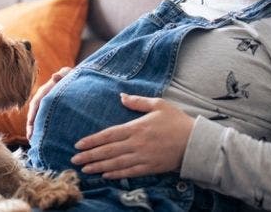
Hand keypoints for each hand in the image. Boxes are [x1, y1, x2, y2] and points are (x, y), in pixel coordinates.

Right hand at [26, 67, 72, 139]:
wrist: (75, 79)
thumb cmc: (70, 76)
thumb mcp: (67, 74)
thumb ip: (62, 75)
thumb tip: (55, 76)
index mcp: (44, 91)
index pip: (36, 103)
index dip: (32, 114)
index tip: (30, 125)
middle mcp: (42, 100)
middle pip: (34, 114)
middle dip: (32, 126)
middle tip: (31, 138)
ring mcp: (45, 107)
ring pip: (38, 119)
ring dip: (36, 130)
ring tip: (35, 143)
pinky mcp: (50, 113)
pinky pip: (44, 122)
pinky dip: (42, 130)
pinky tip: (44, 140)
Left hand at [71, 93, 193, 178]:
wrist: (195, 142)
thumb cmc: (177, 121)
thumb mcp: (158, 105)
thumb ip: (138, 102)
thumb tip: (122, 96)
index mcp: (136, 128)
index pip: (108, 135)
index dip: (92, 140)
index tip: (79, 145)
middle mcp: (136, 144)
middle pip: (108, 151)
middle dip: (90, 156)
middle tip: (74, 160)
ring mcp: (143, 157)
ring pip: (116, 164)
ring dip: (99, 167)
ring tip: (85, 169)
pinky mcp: (150, 168)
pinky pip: (130, 172)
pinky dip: (116, 174)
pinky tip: (105, 175)